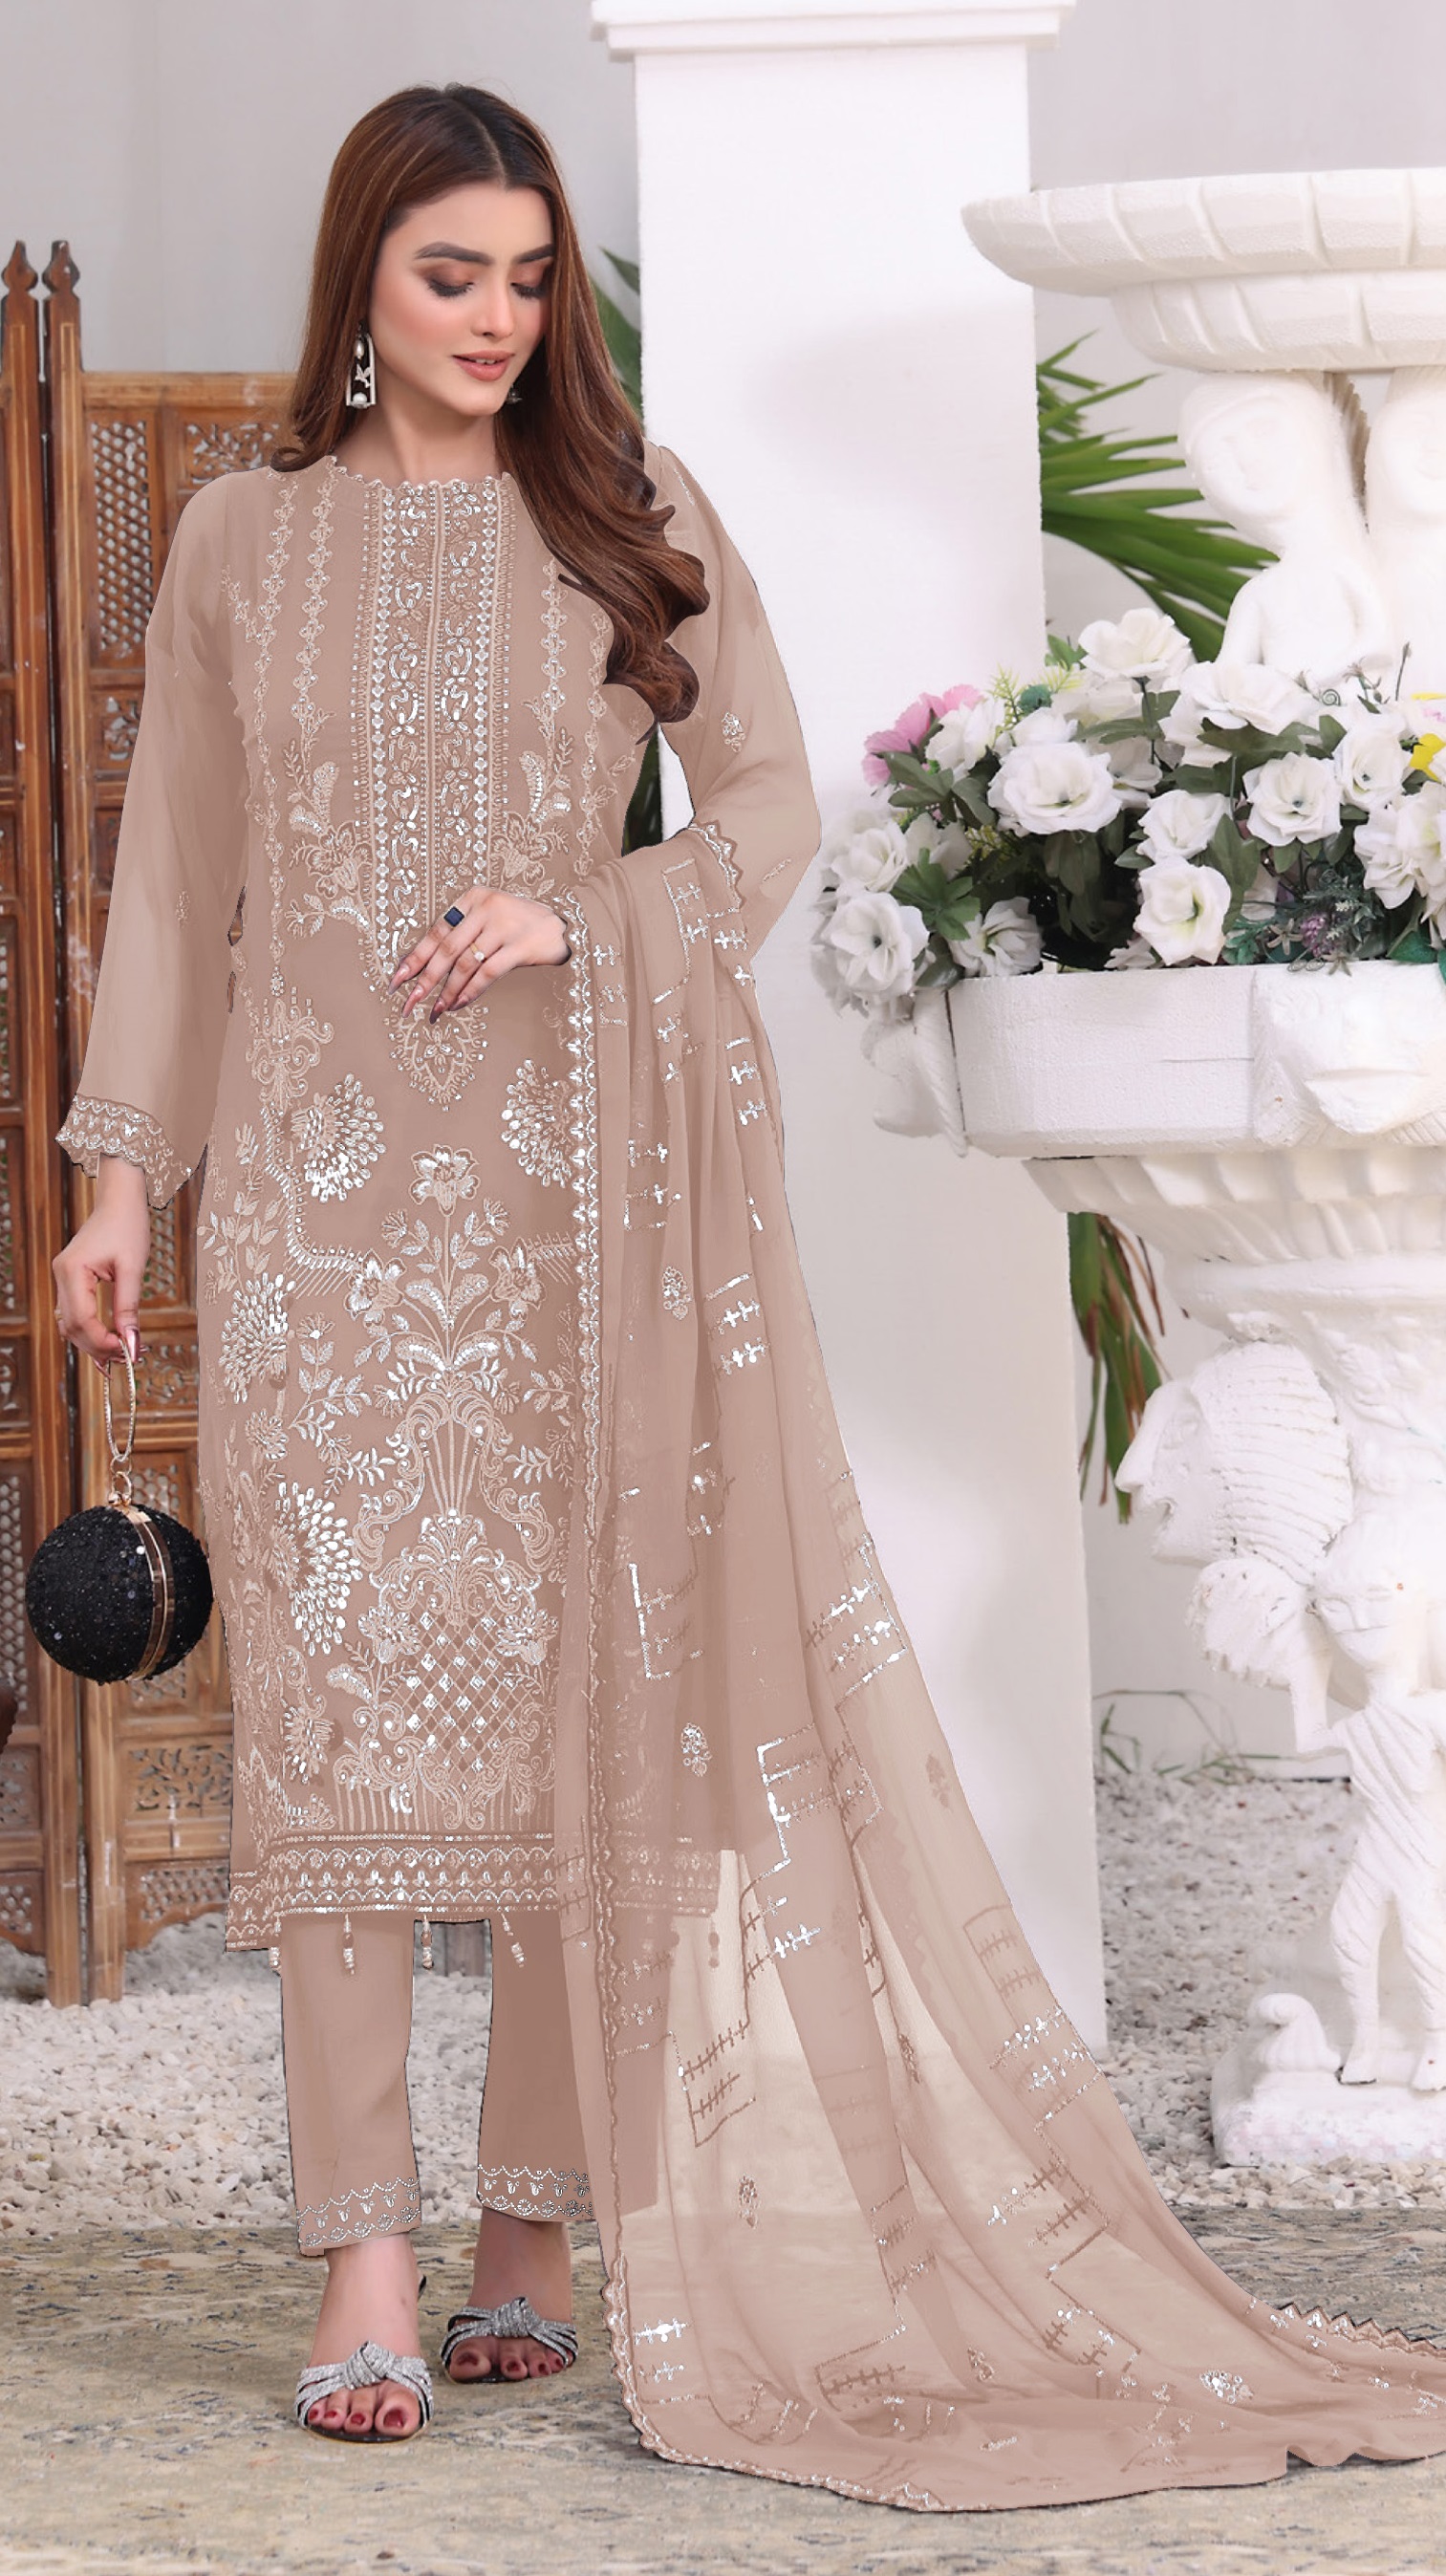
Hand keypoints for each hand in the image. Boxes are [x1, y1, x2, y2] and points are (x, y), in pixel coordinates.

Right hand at [53, 1155, 150, 1368]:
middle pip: (71, 1327)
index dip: (102, 1341)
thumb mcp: (133, 1268)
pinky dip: (90, 1329)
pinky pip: (75, 1313)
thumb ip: (128, 1307)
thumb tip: (131, 1343)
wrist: (120, 1201)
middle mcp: (61, 1276)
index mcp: (72, 1270)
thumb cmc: (127, 1226)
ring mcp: (62, 1278)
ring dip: (93, 1341)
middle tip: (127, 1358)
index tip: (127, 1353)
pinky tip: (110, 1340)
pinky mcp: (70, 1280)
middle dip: (97, 1346)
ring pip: (70, 1324)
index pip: (81, 1320)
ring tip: (122, 1352)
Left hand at [389, 890, 569, 1019]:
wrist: (564, 925)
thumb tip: (427, 966)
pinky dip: (470, 992)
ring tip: (436, 1010)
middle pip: (447, 950)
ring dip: (447, 991)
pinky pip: (487, 973)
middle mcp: (486, 909)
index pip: (436, 932)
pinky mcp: (520, 946)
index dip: (414, 957)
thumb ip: (464, 933)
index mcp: (472, 898)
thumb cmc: (520, 924)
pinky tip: (459, 1004)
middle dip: (425, 980)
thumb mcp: (490, 916)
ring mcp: (504, 926)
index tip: (397, 978)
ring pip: (465, 964)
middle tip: (409, 1002)